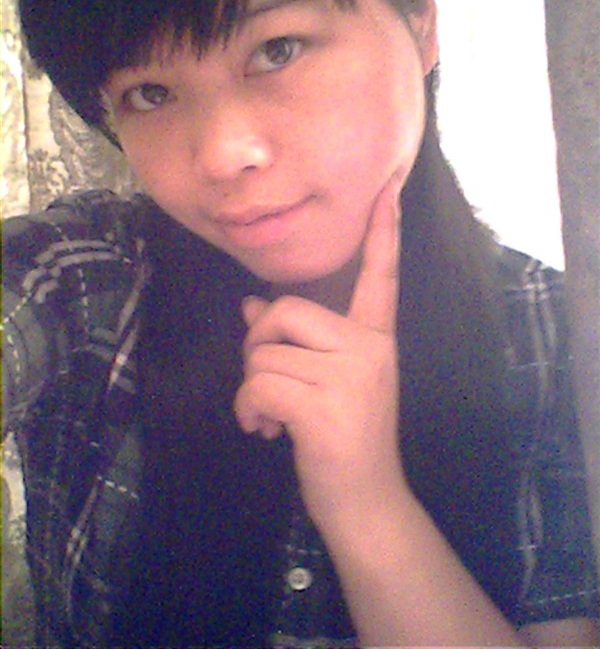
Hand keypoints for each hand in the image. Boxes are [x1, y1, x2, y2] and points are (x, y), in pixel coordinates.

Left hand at [234, 173, 403, 526]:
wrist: (367, 504)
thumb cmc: (344, 440)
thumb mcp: (326, 383)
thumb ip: (296, 341)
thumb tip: (250, 303)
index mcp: (375, 339)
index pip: (380, 276)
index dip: (383, 233)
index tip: (390, 187)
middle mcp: (370, 348)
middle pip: (286, 309)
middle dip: (258, 343)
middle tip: (265, 382)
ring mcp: (352, 376)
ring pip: (264, 351)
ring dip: (251, 388)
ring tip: (269, 418)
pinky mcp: (325, 406)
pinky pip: (258, 384)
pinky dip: (247, 409)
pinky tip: (264, 432)